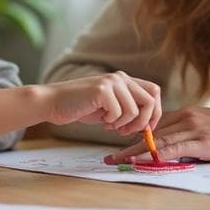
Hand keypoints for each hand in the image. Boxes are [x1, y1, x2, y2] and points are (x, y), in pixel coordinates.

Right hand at [40, 71, 160, 133]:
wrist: (54, 103)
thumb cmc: (81, 107)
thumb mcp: (109, 107)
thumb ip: (128, 109)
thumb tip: (149, 124)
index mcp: (124, 80)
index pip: (153, 92)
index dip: (155, 112)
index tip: (146, 128)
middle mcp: (120, 78)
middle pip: (149, 101)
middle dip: (143, 122)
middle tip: (127, 131)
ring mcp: (111, 82)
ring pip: (134, 111)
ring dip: (123, 124)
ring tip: (109, 125)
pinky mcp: (102, 90)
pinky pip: (118, 113)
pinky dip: (110, 122)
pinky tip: (100, 120)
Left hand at [106, 106, 209, 162]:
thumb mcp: (204, 128)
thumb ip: (186, 136)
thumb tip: (171, 151)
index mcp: (184, 115)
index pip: (154, 126)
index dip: (135, 137)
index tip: (119, 147)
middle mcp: (184, 119)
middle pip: (150, 134)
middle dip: (128, 147)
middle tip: (110, 158)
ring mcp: (192, 129)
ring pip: (157, 141)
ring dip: (135, 152)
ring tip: (119, 161)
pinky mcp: (201, 142)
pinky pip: (173, 149)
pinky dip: (155, 155)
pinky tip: (143, 161)